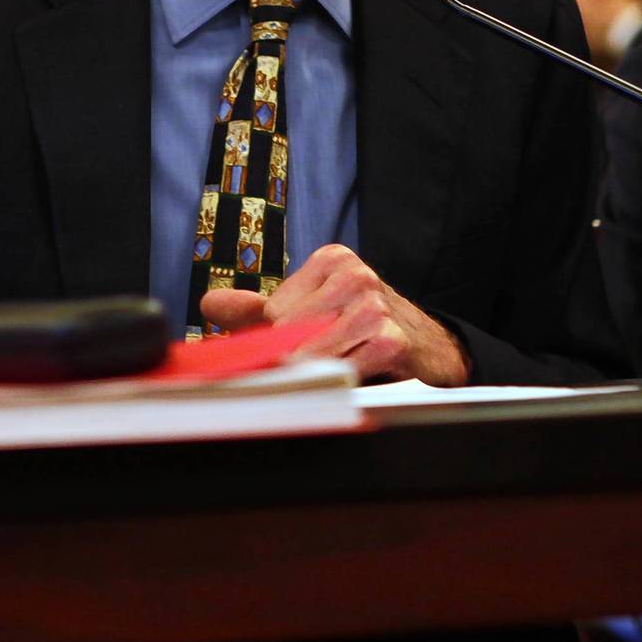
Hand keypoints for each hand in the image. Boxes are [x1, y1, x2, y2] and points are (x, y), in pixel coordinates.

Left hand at [200, 244, 471, 384]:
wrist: (430, 347)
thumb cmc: (362, 328)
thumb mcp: (311, 310)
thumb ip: (258, 310)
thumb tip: (211, 304)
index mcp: (332, 260)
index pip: (272, 312)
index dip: (274, 341)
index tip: (288, 351)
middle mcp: (354, 275)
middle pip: (288, 331)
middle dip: (291, 357)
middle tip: (312, 365)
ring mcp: (374, 305)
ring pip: (310, 352)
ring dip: (314, 371)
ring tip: (333, 370)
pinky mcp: (390, 340)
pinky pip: (342, 369)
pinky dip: (338, 381)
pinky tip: (354, 375)